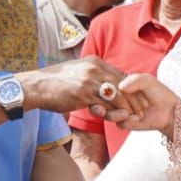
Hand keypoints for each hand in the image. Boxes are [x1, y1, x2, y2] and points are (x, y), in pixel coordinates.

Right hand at [24, 56, 146, 118]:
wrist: (36, 87)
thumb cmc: (54, 84)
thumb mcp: (76, 74)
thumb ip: (90, 77)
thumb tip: (100, 85)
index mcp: (94, 61)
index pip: (119, 74)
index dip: (131, 87)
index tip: (138, 98)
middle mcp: (95, 67)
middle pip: (123, 82)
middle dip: (135, 97)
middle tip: (143, 109)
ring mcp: (90, 79)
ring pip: (117, 93)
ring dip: (129, 106)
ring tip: (136, 116)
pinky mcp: (84, 92)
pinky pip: (106, 102)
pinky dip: (116, 112)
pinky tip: (121, 119)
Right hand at [105, 73, 179, 131]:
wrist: (169, 111)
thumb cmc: (159, 92)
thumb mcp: (147, 80)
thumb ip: (134, 80)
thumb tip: (120, 87)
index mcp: (120, 85)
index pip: (105, 84)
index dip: (108, 86)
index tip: (122, 88)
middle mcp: (117, 98)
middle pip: (101, 100)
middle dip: (108, 101)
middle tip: (115, 102)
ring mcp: (119, 111)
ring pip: (106, 113)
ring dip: (116, 112)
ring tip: (128, 112)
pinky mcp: (124, 123)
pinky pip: (117, 123)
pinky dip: (125, 120)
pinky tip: (136, 118)